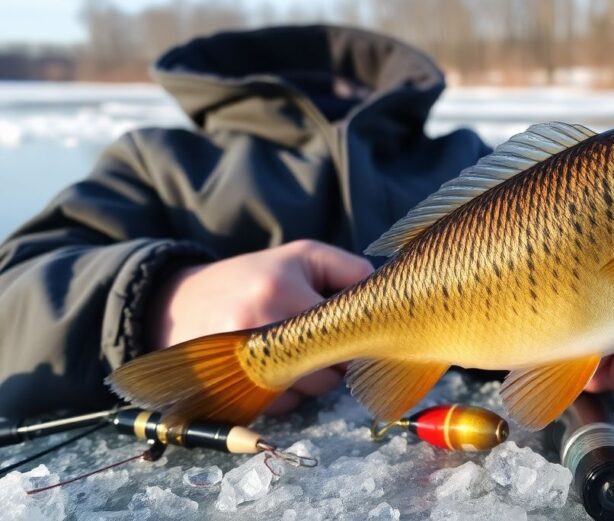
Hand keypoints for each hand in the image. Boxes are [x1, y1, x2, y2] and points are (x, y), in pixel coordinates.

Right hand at [145, 239, 373, 414]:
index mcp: (280, 292)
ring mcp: (245, 367)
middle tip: (324, 341)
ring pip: (311, 392)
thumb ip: (351, 270)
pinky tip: (274, 369)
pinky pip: (285, 406)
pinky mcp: (236, 392)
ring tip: (294, 351)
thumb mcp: (302, 257)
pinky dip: (289, 393)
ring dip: (313, 378)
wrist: (179, 302)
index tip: (356, 328)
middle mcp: (261, 331)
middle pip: (332, 371)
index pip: (347, 330)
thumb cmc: (253, 277)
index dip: (358, 333)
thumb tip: (385, 299)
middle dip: (337, 360)